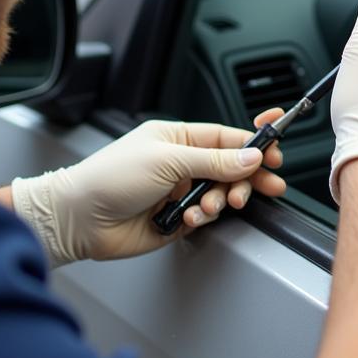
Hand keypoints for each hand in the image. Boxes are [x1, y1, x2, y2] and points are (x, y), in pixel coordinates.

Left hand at [10, 113, 286, 266]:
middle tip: (265, 186)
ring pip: (221, 194)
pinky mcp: (176, 218)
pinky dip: (202, 219)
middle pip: (231, 168)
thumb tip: (251, 157)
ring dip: (222, 200)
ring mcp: (179, 191)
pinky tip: (189, 219)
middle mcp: (181, 163)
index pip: (226, 137)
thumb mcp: (167, 160)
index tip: (276, 151)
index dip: (253, 144)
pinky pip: (205, 217)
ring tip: (210, 207)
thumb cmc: (111, 178)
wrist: (80, 218)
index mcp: (178, 137)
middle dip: (248, 178)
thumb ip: (214, 161)